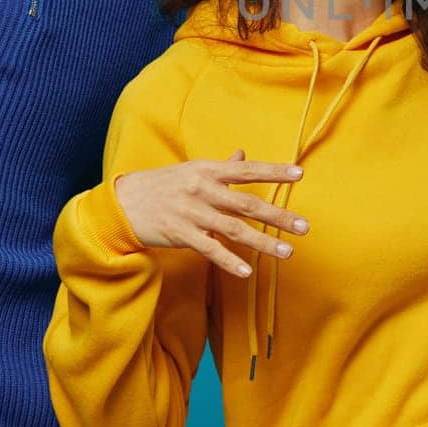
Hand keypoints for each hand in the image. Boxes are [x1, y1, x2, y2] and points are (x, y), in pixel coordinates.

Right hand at [114, 150, 309, 276]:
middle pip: (247, 203)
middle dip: (278, 216)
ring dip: (262, 242)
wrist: (123, 203)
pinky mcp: (180, 235)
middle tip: (304, 227)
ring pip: (234, 229)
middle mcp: (202, 190)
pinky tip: (247, 272)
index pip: (247, 170)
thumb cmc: (163, 186)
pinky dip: (229, 261)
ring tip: (287, 252)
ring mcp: (191, 213)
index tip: (299, 173)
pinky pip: (209, 250)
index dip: (274, 171)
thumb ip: (221, 168)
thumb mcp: (192, 171)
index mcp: (207, 171)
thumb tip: (243, 154)